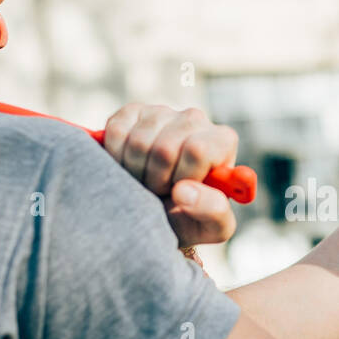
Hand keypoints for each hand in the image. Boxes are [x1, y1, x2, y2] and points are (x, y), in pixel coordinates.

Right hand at [101, 104, 237, 246]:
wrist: (158, 213)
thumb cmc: (191, 218)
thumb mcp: (211, 226)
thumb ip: (212, 211)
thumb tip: (184, 191)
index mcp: (222, 141)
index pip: (197, 150)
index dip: (182, 177)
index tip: (180, 191)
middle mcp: (195, 120)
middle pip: (164, 149)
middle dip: (156, 180)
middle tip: (160, 191)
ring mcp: (163, 113)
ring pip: (138, 142)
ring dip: (135, 172)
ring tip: (146, 182)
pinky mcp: (132, 112)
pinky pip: (116, 132)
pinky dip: (116, 158)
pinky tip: (129, 167)